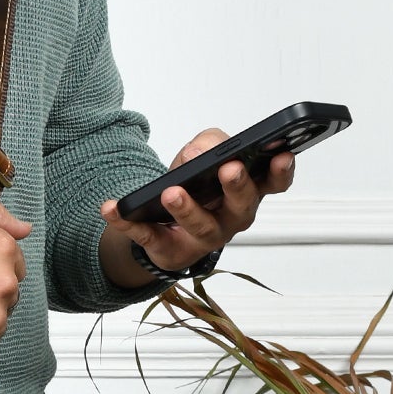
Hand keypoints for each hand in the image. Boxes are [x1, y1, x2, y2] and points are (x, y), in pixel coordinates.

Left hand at [97, 126, 294, 286]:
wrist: (164, 220)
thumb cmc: (197, 183)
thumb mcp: (204, 153)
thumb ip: (208, 144)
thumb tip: (196, 154)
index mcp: (248, 192)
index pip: (273, 183)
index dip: (281, 171)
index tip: (281, 154)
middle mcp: (231, 218)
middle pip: (241, 207)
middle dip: (237, 187)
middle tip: (229, 169)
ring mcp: (201, 237)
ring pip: (200, 227)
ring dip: (187, 209)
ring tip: (172, 191)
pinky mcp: (168, 249)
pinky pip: (147, 236)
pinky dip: (127, 222)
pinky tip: (110, 208)